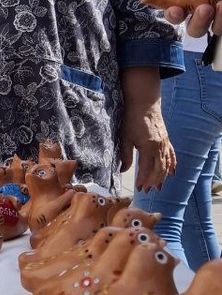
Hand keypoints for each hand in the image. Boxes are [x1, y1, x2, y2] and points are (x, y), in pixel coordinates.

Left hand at [119, 68, 174, 190]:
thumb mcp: (125, 138)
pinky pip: (171, 155)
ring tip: (158, 187)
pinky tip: (172, 173)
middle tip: (147, 190)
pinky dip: (172, 165)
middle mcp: (159, 148)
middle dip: (153, 181)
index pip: (146, 169)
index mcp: (148, 148)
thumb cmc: (132, 119)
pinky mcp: (166, 139)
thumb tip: (122, 170)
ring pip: (166, 164)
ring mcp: (164, 144)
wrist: (144, 104)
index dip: (143, 180)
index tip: (139, 188)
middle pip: (158, 169)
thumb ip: (125, 156)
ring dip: (162, 177)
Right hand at [163, 0, 221, 35]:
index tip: (175, 9)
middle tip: (203, 9)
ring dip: (212, 21)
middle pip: (193, 28)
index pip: (176, 12)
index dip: (172, 14)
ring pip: (212, 29)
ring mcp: (218, 15)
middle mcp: (204, 10)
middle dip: (196, 23)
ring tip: (219, 5)